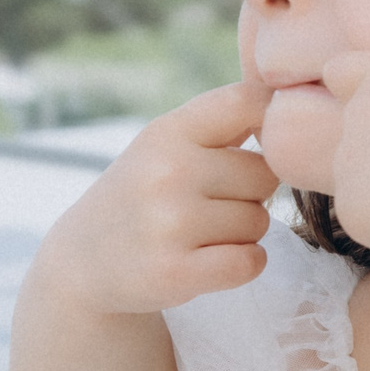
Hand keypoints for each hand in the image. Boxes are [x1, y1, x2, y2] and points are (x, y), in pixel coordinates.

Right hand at [37, 80, 278, 314]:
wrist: (82, 264)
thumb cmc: (144, 196)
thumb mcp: (166, 146)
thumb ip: (225, 122)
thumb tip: (287, 98)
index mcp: (166, 133)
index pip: (246, 101)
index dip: (272, 121)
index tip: (263, 142)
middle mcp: (167, 171)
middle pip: (266, 175)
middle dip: (250, 195)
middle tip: (209, 206)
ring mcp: (170, 223)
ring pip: (260, 221)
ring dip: (242, 233)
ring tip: (198, 234)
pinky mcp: (176, 272)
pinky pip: (252, 261)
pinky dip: (243, 264)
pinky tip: (210, 261)